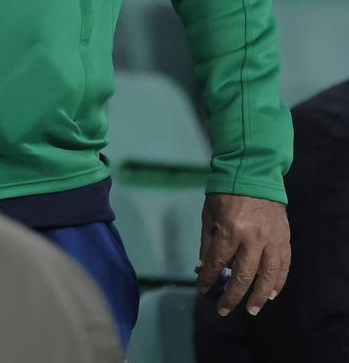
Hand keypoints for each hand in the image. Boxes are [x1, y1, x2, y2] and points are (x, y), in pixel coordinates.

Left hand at [198, 193, 290, 316]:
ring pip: (268, 275)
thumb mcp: (208, 216)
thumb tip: (201, 268)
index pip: (217, 262)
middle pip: (243, 275)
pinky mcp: (284, 238)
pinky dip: (278, 281)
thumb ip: (207, 244)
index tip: (202, 289)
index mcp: (229, 230)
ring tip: (252, 309)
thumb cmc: (225, 194)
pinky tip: (272, 293)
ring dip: (260, 296)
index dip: (207, 278)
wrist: (253, 174)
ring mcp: (271, 239)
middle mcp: (252, 238)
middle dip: (232, 295)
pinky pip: (283, 265)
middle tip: (224, 309)